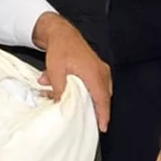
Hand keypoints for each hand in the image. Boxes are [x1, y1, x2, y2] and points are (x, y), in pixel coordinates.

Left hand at [32, 12, 111, 131]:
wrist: (62, 34)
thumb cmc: (60, 50)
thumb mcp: (55, 71)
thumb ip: (59, 89)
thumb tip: (60, 103)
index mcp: (93, 73)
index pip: (102, 99)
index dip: (103, 115)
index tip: (103, 127)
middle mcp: (101, 71)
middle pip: (105, 97)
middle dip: (101, 111)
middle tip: (96, 124)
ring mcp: (101, 68)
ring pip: (103, 91)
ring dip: (97, 102)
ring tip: (91, 114)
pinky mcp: (98, 67)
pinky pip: (100, 84)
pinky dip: (95, 93)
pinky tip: (85, 98)